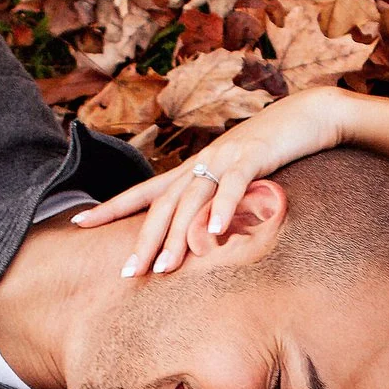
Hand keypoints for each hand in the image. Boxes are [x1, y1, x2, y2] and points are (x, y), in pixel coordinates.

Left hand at [72, 88, 355, 276]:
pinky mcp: (254, 157)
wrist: (309, 115)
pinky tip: (215, 234)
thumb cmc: (274, 150)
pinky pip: (234, 186)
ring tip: (164, 268)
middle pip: (163, 204)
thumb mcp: (238, 178)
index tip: (79, 223)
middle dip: (144, 240)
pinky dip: (222, 210)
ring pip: (192, 200)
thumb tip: (201, 236)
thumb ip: (217, 202)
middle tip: (128, 273)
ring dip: (178, 236)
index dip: (112, 207)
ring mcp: (226, 158)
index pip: (145, 191)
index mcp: (194, 168)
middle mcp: (202, 162)